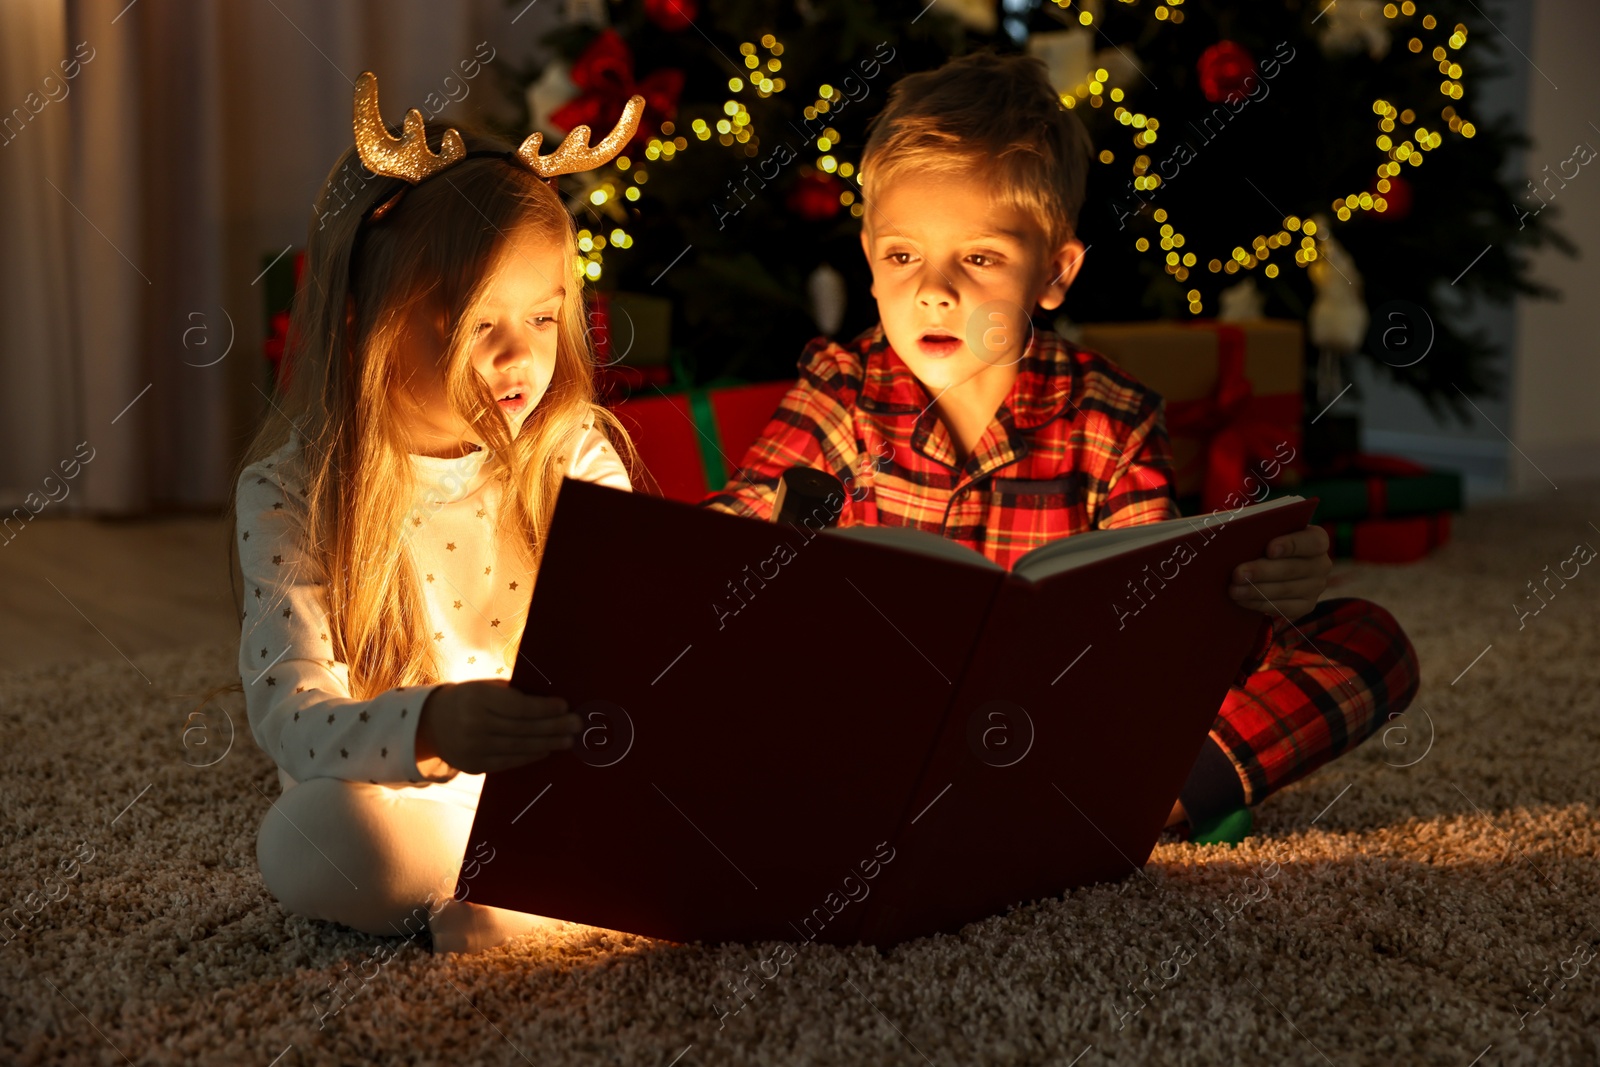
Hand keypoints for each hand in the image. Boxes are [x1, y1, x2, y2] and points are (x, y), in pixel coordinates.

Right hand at [415, 680, 579, 774]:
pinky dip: (529, 757)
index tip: (565, 706)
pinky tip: (545, 750)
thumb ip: (515, 694)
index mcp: (477, 698)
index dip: (544, 708)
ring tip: (568, 740)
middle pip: (522, 729)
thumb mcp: (487, 687)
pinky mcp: (472, 766)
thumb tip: (553, 704)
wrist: (432, 722)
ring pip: (518, 748)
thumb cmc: (470, 698)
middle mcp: (473, 725)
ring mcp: (472, 748)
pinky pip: (507, 762)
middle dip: (554, 727)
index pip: (518, 707)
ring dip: (547, 744)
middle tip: (577, 725)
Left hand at [1228, 524, 1331, 621]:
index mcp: (1317, 540)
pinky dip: (1259, 604)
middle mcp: (1321, 564)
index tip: (1269, 549)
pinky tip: (1242, 600)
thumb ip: (1263, 534)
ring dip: (1256, 591)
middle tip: (1238, 574)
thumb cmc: (1267, 543)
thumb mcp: (1269, 534)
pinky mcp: (1306, 606)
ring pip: (1285, 590)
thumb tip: (1240, 541)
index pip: (1312, 541)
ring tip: (1234, 590)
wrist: (1272, 567)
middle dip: (1262, 572)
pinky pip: (1282, 608)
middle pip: (1292, 569)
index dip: (1291, 545)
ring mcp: (1316, 587)